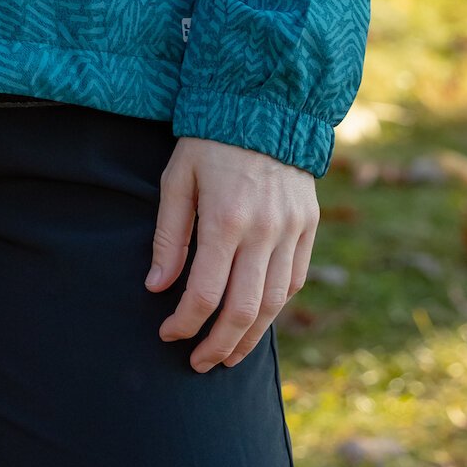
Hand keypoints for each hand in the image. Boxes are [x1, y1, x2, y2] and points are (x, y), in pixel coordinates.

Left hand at [147, 136, 317, 371]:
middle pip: (244, 310)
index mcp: (226, 218)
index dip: (184, 322)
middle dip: (218, 344)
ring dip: (250, 337)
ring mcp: (292, 231)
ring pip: (274, 303)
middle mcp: (264, 231)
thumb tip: (156, 286)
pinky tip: (257, 320)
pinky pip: (295, 280)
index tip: (168, 334)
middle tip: (198, 363)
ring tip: (227, 355)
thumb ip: (169, 235)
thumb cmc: (209, 139)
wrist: (265, 103)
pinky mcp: (309, 227)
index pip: (205, 293)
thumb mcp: (177, 177)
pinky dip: (276, 307)